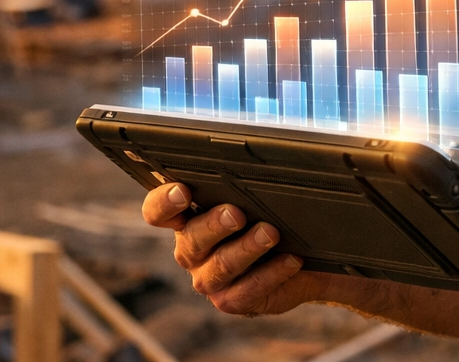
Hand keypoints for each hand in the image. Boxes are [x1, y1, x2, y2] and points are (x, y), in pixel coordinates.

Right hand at [141, 183, 330, 314]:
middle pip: (192, 239)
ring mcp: (208, 278)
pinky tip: (291, 258)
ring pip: (221, 266)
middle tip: (236, 213)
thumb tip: (259, 158)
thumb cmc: (270, 216)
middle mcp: (191, 250)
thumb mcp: (255, 196)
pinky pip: (248, 290)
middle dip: (214, 225)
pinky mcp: (232, 300)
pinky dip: (272, 273)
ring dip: (247, 248)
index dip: (164, 202)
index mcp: (186, 217)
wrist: (300, 259)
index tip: (183, 191)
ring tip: (270, 233)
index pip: (158, 210)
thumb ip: (243, 183)